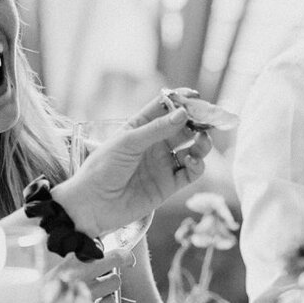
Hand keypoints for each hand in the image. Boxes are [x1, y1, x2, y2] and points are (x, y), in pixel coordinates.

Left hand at [59, 95, 232, 237]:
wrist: (94, 205)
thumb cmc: (103, 168)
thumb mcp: (128, 142)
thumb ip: (156, 129)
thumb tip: (183, 113)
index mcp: (141, 127)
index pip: (165, 107)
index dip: (181, 101)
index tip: (196, 97)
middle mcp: (155, 144)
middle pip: (183, 128)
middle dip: (197, 122)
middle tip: (208, 120)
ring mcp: (162, 164)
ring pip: (191, 149)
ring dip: (201, 144)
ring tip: (202, 141)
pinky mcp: (168, 186)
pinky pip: (189, 173)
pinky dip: (197, 166)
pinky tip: (192, 161)